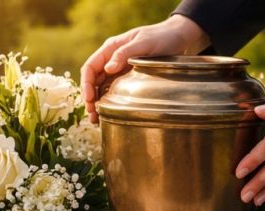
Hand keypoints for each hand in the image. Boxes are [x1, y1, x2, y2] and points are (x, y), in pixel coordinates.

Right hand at [81, 14, 210, 123]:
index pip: (90, 67)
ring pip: (101, 88)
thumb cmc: (161, 36)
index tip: (90, 99)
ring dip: (98, 103)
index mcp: (111, 49)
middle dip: (90, 98)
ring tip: (97, 120)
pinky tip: (108, 114)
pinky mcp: (128, 79)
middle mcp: (111, 60)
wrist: (178, 38)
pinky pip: (113, 91)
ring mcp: (119, 70)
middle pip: (93, 81)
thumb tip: (107, 69)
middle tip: (93, 115)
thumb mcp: (144, 42)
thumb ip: (124, 53)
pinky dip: (109, 103)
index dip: (86, 84)